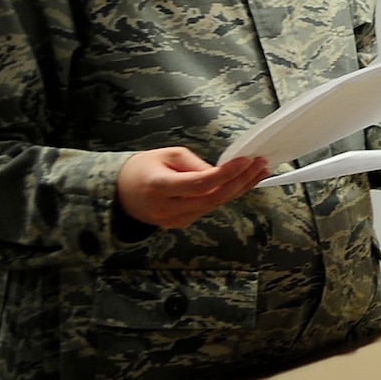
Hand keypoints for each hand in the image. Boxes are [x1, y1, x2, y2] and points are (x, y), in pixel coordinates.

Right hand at [117, 147, 269, 229]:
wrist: (120, 193)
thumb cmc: (142, 169)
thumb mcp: (168, 155)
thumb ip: (196, 165)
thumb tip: (223, 173)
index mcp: (158, 187)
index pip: (200, 184)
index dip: (226, 173)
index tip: (246, 160)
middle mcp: (166, 208)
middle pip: (212, 198)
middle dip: (241, 181)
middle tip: (260, 165)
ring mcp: (173, 220)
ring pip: (214, 205)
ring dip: (239, 188)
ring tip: (259, 171)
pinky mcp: (180, 224)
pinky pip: (208, 209)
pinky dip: (226, 195)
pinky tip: (242, 183)